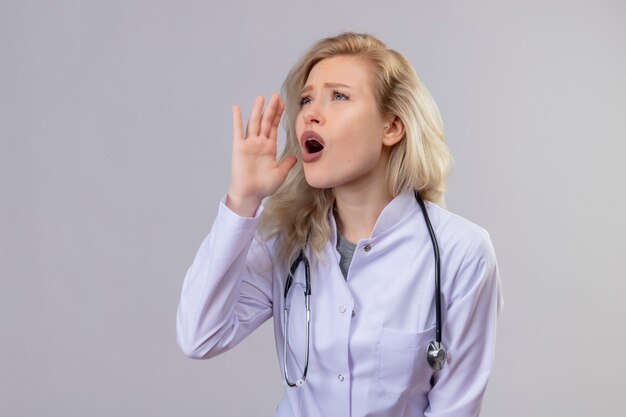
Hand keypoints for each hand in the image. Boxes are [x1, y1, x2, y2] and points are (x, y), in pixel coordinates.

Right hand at [227, 93, 296, 216]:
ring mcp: (249, 144)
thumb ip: (287, 162)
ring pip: (254, 123)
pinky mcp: (239, 147)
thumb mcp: (281, 173)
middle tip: (275, 95)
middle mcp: (259, 143)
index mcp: (269, 148)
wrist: (251, 194)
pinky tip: (236, 108)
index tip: (282, 103)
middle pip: (265, 121)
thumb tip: (296, 156)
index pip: (273, 127)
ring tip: (261, 97)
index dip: (278, 115)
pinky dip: (236, 119)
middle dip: (271, 108)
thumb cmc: (264, 186)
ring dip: (257, 110)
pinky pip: (238, 131)